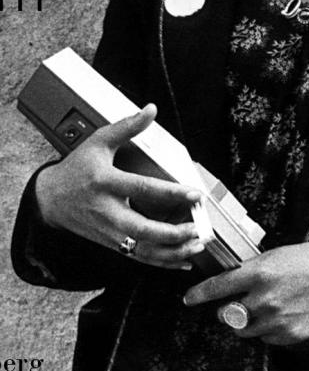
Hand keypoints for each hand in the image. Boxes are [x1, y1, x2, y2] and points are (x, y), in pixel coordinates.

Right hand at [34, 104, 205, 269]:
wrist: (49, 199)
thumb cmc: (77, 169)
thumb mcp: (98, 142)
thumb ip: (127, 127)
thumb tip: (150, 109)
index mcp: (106, 183)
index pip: (142, 189)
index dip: (170, 192)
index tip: (194, 194)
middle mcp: (107, 211)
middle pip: (142, 229)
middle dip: (171, 233)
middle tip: (196, 229)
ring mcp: (109, 231)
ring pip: (142, 249)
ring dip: (171, 252)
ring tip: (196, 246)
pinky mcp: (111, 243)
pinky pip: (138, 256)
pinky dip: (161, 261)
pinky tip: (182, 260)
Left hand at [183, 232, 308, 344]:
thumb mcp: (280, 254)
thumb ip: (254, 270)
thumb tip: (233, 283)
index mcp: (259, 272)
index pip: (217, 287)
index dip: (198, 294)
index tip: (188, 299)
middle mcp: (264, 298)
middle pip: (227, 315)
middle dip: (231, 309)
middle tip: (245, 300)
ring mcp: (276, 319)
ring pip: (245, 330)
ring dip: (250, 321)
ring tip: (272, 305)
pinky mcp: (289, 335)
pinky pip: (267, 338)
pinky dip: (271, 329)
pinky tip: (288, 312)